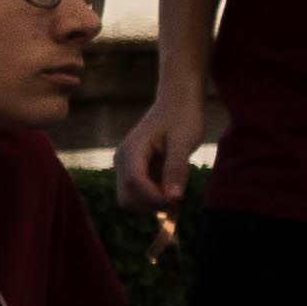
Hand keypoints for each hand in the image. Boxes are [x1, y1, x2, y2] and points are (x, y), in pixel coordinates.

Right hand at [112, 79, 210, 216]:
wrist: (177, 101)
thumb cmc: (182, 117)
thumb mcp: (184, 141)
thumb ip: (176, 169)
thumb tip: (173, 198)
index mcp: (131, 150)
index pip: (134, 184)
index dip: (154, 198)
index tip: (177, 202)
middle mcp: (123, 160)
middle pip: (127, 197)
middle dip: (150, 204)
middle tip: (177, 198)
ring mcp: (126, 165)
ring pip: (131, 198)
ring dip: (152, 202)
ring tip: (175, 190)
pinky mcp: (134, 169)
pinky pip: (138, 192)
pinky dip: (154, 197)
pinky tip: (171, 187)